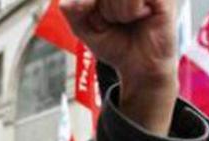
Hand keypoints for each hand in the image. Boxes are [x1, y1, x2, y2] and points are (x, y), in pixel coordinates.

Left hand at [60, 0, 177, 133]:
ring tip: (127, 19)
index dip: (85, 4)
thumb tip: (67, 3)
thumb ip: (72, 12)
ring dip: (114, 12)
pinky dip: (129, 12)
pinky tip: (141, 16)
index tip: (93, 15)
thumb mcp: (84, 28)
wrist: (139, 66)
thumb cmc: (115, 44)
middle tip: (113, 21)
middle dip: (99, 10)